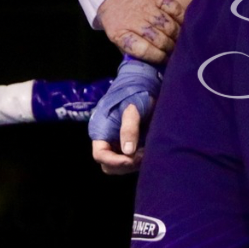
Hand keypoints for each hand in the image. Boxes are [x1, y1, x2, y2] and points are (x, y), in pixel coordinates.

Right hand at [89, 56, 161, 175]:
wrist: (143, 83)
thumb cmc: (136, 93)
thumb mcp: (133, 109)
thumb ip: (129, 129)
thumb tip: (128, 151)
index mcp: (100, 129)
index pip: (100, 155)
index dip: (116, 161)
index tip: (133, 159)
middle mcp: (105, 138)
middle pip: (108, 165)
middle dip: (125, 165)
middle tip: (142, 156)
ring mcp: (115, 141)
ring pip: (119, 164)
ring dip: (132, 164)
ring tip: (146, 152)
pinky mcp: (126, 142)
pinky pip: (128, 159)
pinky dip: (137, 160)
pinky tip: (148, 150)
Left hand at [95, 0, 181, 62]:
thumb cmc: (114, 14)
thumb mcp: (113, 33)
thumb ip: (129, 47)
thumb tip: (149, 62)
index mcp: (120, 33)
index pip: (143, 50)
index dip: (157, 57)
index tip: (165, 61)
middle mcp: (134, 21)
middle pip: (159, 40)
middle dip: (170, 50)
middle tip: (175, 52)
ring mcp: (146, 7)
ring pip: (168, 26)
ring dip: (177, 36)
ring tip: (180, 41)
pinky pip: (174, 8)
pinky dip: (181, 17)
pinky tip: (183, 24)